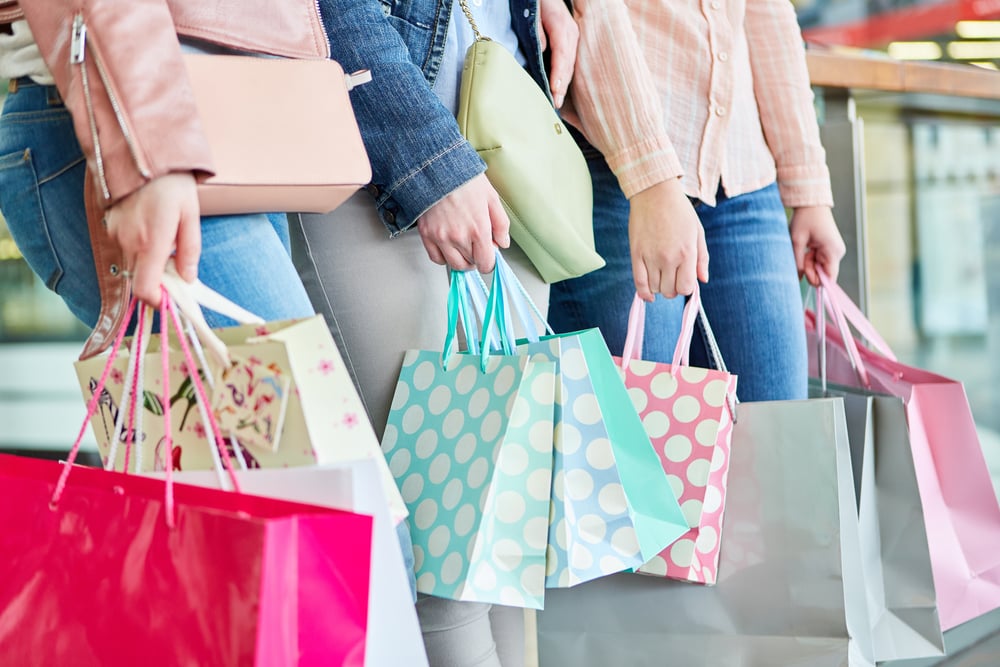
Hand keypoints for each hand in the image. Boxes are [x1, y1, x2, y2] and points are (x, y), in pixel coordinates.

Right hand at [104, 172, 200, 306]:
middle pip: (139, 279)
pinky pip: (125, 248)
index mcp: (150, 243)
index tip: (171, 298)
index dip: (157, 301)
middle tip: (175, 265)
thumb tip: (188, 279)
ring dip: (149, 261)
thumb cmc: (172, 184)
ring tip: (165, 237)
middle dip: (158, 279)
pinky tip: (150, 227)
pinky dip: (139, 247)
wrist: (140, 153)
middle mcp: (128, 242)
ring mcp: (115, 234)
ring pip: (133, 263)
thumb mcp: (190, 216)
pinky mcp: (109, 226)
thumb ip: (189, 251)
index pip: (145, 289)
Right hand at [417, 174, 509, 271]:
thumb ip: (501, 224)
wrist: (436, 166)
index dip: (490, 262)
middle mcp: (458, 236)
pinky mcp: (426, 234)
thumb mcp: (492, 197)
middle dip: (477, 258)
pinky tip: (449, 246)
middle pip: (471, 264)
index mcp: (478, 229)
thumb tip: (503, 243)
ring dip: (462, 260)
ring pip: (454, 265)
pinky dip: (444, 257)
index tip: (489, 256)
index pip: (486, 262)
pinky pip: (436, 258)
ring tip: (465, 248)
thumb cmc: (463, 178)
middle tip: (477, 247)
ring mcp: (440, 237)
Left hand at [537, 0, 577, 108]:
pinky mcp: (570, 40)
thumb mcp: (534, 10)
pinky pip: (569, 61)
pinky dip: (564, 76)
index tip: (554, 90)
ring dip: (564, 84)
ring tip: (558, 102)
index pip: (562, 55)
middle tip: (555, 104)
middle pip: (568, 64)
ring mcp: (572, 37)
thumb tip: (542, 49)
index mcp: (562, 26)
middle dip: (562, 86)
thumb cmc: (537, 1)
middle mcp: (571, 33)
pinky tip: (559, 88)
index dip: (558, 75)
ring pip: (570, 65)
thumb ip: (537, 29)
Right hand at [628, 179, 708, 301]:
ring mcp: (651, 257)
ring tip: (660, 276)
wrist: (655, 193)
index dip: (685, 287)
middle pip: (669, 291)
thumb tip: (703, 280)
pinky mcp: (636, 254)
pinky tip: (648, 295)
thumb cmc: (679, 211)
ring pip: (655, 288)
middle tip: (671, 277)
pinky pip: (639, 282)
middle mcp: (669, 258)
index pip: (686, 287)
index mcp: (687, 253)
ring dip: (658, 287)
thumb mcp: (697, 231)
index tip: (683, 279)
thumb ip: (702, 258)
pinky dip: (643, 293)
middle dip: (672, 288)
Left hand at [789, 206, 845, 285]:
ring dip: (808, 263)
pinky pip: (819, 260)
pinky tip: (807, 248)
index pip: (830, 278)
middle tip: (800, 256)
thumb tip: (798, 279)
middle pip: (823, 273)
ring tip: (803, 249)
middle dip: (809, 269)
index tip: (804, 274)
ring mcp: (834, 251)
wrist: (811, 204)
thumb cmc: (805, 219)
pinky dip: (810, 258)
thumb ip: (797, 262)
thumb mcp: (797, 241)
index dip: (817, 281)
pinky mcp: (830, 249)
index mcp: (832, 251)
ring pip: (820, 267)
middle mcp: (837, 253)